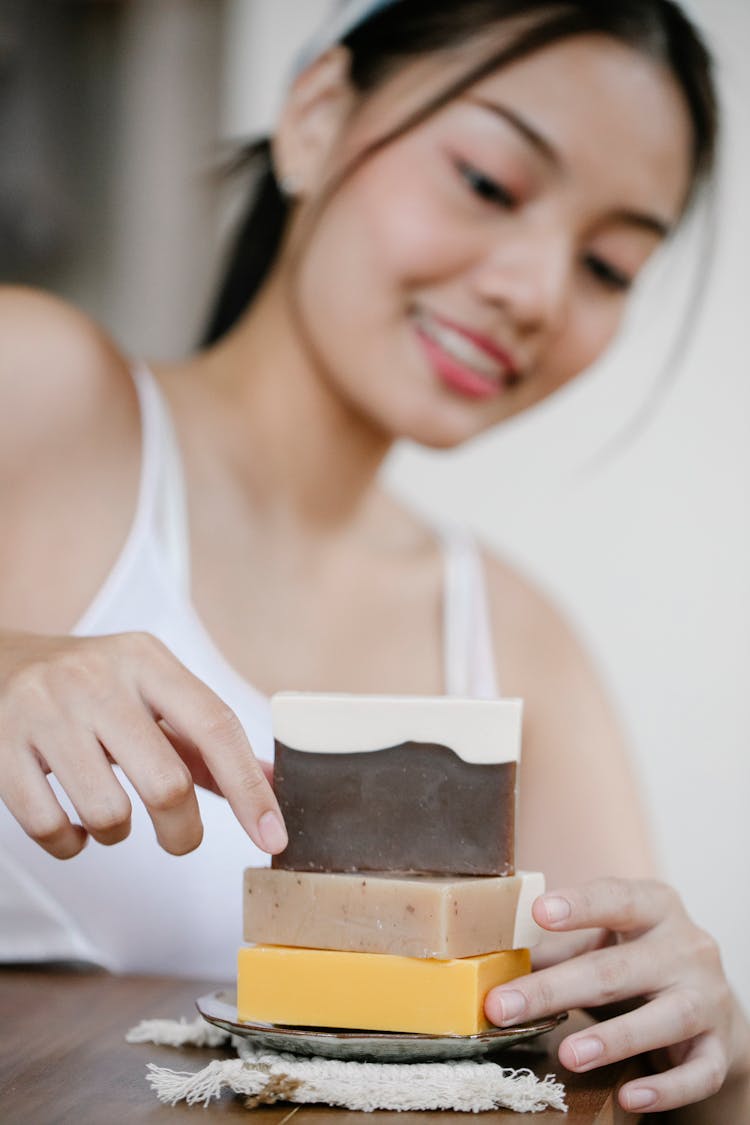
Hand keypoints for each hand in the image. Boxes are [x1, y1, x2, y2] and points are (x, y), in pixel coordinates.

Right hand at [0, 630, 286, 859]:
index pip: (215, 726)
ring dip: (120, 835)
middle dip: (183, 831)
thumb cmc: (89, 685)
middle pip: (166, 783)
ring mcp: (45, 712)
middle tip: (179, 838)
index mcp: (146, 660)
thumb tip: (271, 783)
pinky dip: (71, 844)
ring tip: (113, 816)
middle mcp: (97, 679)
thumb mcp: (149, 690)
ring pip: (108, 813)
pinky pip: (49, 827)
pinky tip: (74, 826)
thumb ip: (205, 739)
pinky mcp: (1, 746)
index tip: (272, 835)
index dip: (250, 788)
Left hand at [485, 877, 748, 1115]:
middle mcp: (687, 947)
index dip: (579, 906)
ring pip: (664, 1018)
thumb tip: (491, 961)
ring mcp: (707, 997)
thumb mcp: (606, 941)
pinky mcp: (719, 1046)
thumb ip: (558, 947)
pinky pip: (698, 1071)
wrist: (709, 1001)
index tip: (538, 912)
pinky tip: (631, 1096)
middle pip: (619, 968)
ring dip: (613, 1038)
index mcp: (655, 907)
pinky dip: (666, 1087)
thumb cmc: (641, 961)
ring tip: (568, 1054)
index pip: (616, 899)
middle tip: (503, 1006)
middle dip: (557, 989)